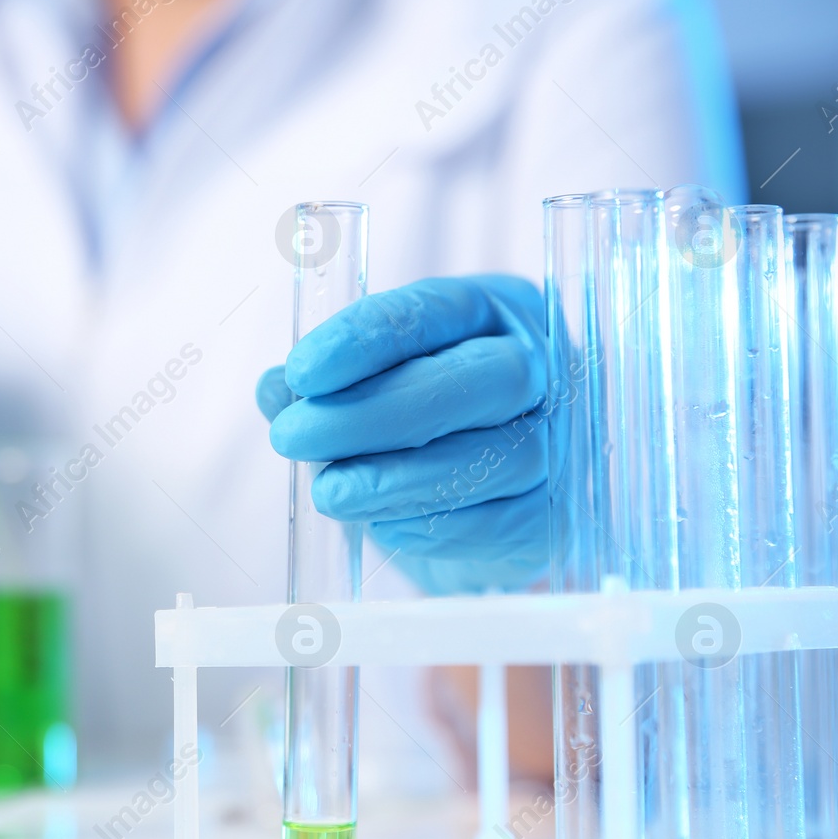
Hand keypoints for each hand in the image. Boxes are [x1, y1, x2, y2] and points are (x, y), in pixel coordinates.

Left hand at [256, 275, 548, 593]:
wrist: (471, 512)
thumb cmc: (412, 429)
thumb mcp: (359, 391)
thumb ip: (320, 386)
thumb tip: (277, 389)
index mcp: (486, 311)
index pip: (429, 313)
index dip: (362, 341)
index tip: (301, 373)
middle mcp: (540, 367)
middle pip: (475, 380)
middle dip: (373, 412)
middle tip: (293, 438)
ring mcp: (561, 441)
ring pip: (496, 456)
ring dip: (398, 478)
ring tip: (329, 492)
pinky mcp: (558, 515)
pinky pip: (505, 522)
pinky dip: (436, 526)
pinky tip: (382, 526)